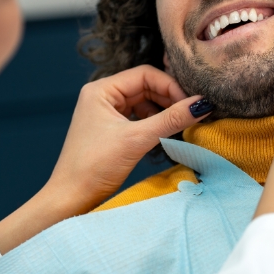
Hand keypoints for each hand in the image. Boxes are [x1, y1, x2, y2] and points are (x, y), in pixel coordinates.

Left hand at [0, 65, 210, 253]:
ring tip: (181, 125)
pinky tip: (166, 133)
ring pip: (145, 102)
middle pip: (146, 87)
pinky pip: (139, 118)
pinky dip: (155, 123)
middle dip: (169, 99)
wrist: (70, 199)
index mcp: (101, 90)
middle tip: (192, 114)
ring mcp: (106, 113)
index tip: (191, 105)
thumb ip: (171, 120)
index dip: (171, 86)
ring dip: (164, 111)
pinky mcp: (111, 130)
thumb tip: (202, 104)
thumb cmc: (93, 167)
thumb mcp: (136, 140)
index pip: (145, 75)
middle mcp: (102, 96)